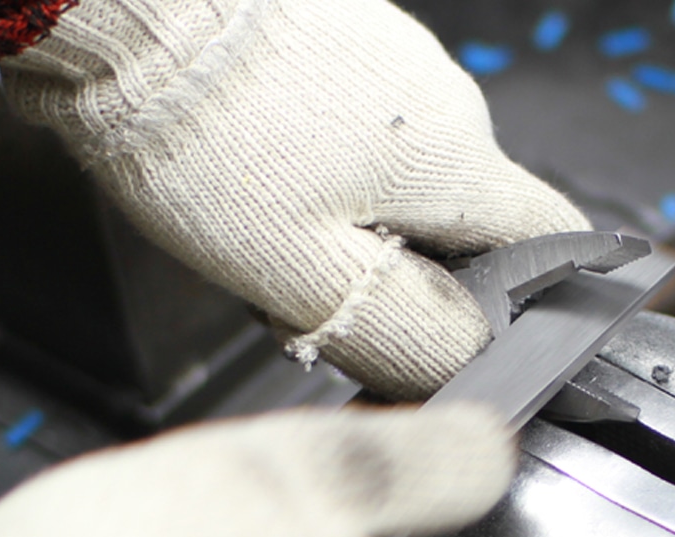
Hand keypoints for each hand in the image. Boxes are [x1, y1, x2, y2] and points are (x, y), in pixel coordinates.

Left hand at [0, 0, 589, 397]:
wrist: (124, 1)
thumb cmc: (207, 138)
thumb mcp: (311, 275)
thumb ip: (407, 332)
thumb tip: (470, 362)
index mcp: (456, 165)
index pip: (550, 239)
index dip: (538, 295)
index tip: (501, 325)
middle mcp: (445, 104)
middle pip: (465, 219)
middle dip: (417, 271)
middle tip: (334, 292)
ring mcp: (395, 64)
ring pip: (407, 177)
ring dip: (364, 222)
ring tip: (280, 229)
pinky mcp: (342, 44)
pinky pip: (360, 131)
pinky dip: (329, 170)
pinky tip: (265, 174)